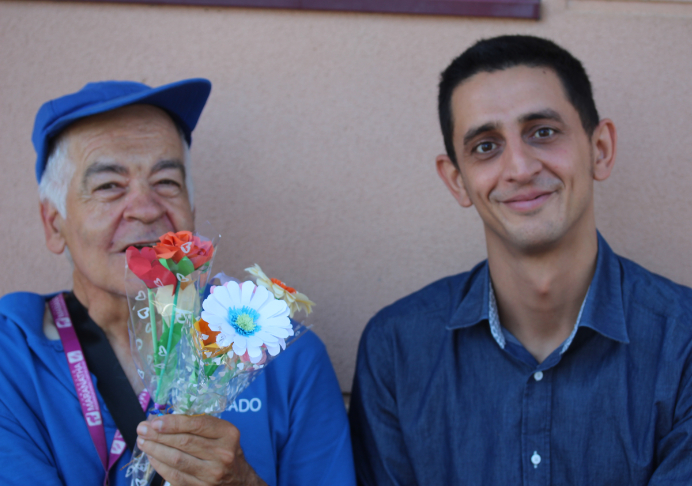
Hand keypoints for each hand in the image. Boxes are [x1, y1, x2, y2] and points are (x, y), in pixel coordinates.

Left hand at [136, 414, 266, 485]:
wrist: (239, 479)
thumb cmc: (225, 449)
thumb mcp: (221, 432)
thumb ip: (197, 424)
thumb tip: (161, 419)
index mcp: (228, 434)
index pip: (197, 425)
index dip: (174, 422)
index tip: (154, 421)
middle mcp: (223, 454)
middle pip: (184, 442)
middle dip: (159, 435)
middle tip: (142, 429)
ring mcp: (212, 474)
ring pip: (177, 460)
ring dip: (155, 450)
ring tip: (143, 441)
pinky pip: (175, 476)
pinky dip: (159, 466)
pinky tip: (151, 456)